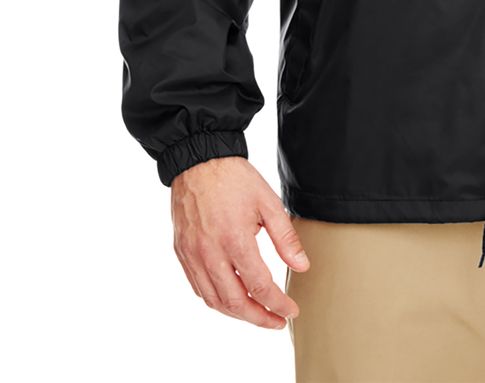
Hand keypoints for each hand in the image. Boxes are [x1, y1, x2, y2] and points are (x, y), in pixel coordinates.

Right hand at [170, 155, 310, 328]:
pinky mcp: (182, 253)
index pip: (259, 287)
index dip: (277, 304)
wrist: (199, 161)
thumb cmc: (235, 179)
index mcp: (235, 240)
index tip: (291, 310)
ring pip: (214, 301)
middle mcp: (210, 254)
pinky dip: (216, 301)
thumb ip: (286, 238)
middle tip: (277, 322)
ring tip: (257, 315)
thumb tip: (302, 266)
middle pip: (235, 302)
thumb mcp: (268, 202)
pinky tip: (231, 300)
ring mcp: (193, 256)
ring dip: (237, 314)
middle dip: (259, 318)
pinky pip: (198, 288)